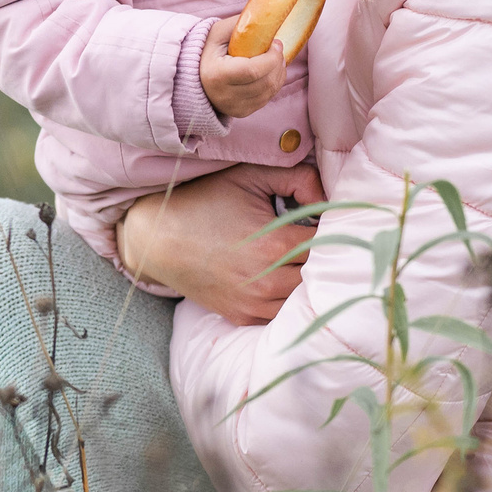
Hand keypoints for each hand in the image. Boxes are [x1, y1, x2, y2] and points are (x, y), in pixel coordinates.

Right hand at [120, 163, 324, 325]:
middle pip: (320, 274)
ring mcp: (254, 304)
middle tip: (322, 237)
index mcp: (275, 247)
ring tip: (302, 257)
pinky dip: (289, 298)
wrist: (157, 238)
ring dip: (309, 279)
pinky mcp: (242, 316)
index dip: (334, 230)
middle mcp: (268, 282)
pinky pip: (282, 314)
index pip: (330, 245)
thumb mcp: (250, 176)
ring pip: (304, 299)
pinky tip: (284, 276)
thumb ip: (299, 178)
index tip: (330, 219)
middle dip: (325, 256)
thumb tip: (328, 195)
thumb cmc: (204, 202)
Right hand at [200, 14, 286, 119]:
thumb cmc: (207, 50)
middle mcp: (224, 95)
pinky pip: (266, 99)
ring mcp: (233, 107)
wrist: (193, 74)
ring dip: (279, 73)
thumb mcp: (218, 32)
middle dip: (278, 64)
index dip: (271, 58)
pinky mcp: (241, 113)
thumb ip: (240, 24)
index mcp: (217, 75)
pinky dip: (274, 84)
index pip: (253, 71)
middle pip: (265, 83)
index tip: (276, 43)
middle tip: (277, 49)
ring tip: (275, 58)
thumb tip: (265, 18)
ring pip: (269, 92)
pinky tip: (270, 71)